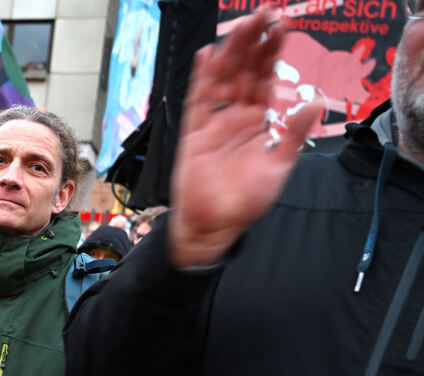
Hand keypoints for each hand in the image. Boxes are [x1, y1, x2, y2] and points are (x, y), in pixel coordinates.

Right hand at [168, 9, 323, 266]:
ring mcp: (212, 123)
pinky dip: (201, 78)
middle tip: (265, 14)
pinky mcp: (194, 133)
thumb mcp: (279, 166)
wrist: (215, 224)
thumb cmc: (244, 201)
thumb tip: (313, 102)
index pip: (264, 79)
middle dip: (254, 42)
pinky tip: (208, 56)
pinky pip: (197, 101)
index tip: (282, 28)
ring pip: (223, 79)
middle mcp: (233, 117)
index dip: (272, 54)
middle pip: (243, 71)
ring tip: (245, 25)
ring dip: (233, 52)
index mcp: (255, 122)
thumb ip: (294, 134)